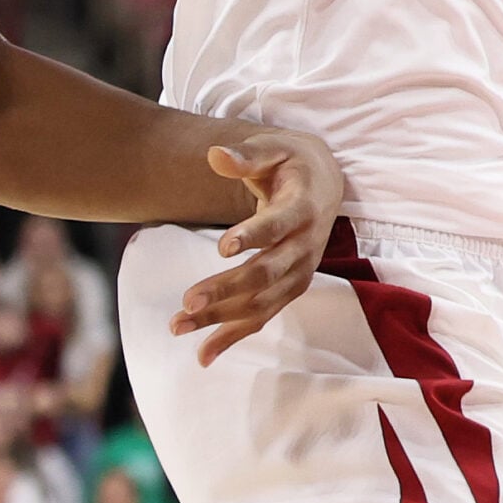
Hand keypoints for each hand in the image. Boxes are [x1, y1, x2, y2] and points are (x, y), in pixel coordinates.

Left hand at [172, 129, 345, 365]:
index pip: (279, 225)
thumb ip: (246, 155)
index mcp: (303, 207)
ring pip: (261, 302)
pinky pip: (262, 316)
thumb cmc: (290, 163)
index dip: (254, 236)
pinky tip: (203, 354)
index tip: (222, 247)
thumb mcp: (274, 148)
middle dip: (227, 289)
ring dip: (221, 318)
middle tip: (188, 300)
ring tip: (178, 325)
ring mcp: (300, 272)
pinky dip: (233, 336)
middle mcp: (305, 246)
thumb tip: (216, 154)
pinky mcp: (290, 288)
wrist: (324, 185)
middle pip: (267, 273)